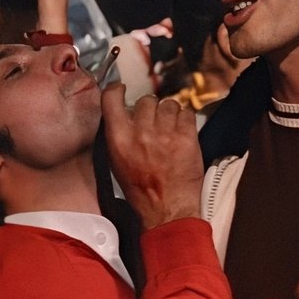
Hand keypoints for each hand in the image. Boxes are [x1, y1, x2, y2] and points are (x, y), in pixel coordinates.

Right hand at [100, 83, 203, 228]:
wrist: (167, 209)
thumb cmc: (141, 190)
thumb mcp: (117, 163)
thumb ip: (119, 136)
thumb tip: (125, 114)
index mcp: (118, 139)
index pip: (111, 99)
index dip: (117, 90)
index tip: (121, 89)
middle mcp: (140, 132)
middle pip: (146, 100)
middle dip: (151, 109)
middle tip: (155, 124)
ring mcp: (165, 133)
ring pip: (169, 104)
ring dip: (170, 114)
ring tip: (171, 131)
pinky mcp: (186, 137)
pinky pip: (187, 113)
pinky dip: (185, 120)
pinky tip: (182, 134)